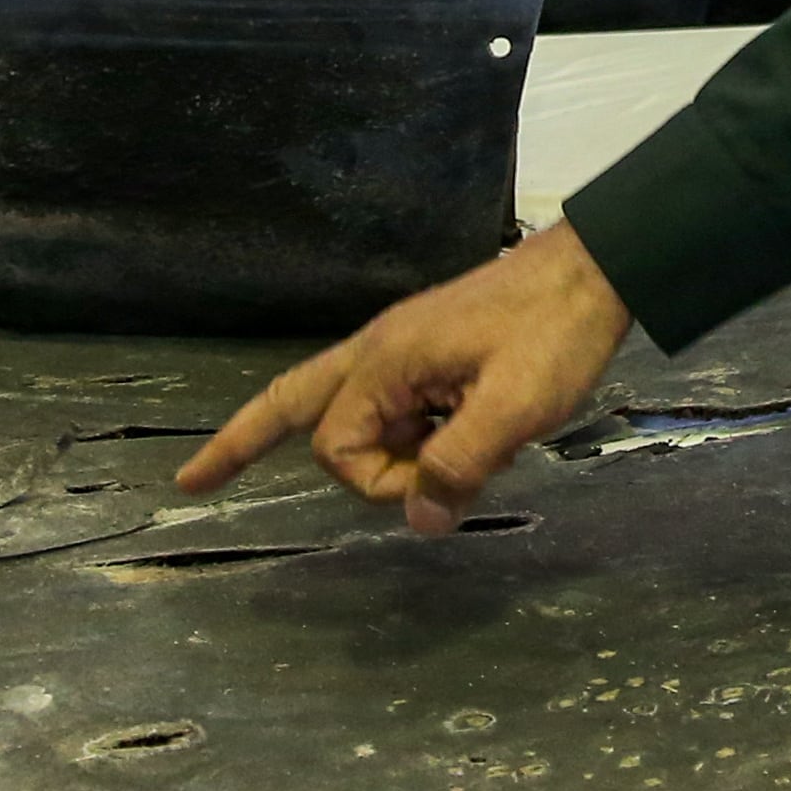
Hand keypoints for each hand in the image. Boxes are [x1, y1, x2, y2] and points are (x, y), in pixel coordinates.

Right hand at [174, 220, 633, 536]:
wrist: (598, 270)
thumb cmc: (554, 333)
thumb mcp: (514, 407)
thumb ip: (458, 465)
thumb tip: (416, 521)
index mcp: (387, 361)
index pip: (336, 447)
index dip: (375, 484)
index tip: (436, 489)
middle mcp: (380, 351)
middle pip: (290, 402)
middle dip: (244, 443)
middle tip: (192, 483)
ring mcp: (405, 349)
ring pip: (349, 409)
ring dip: (380, 454)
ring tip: (452, 469)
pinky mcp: (435, 352)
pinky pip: (398, 406)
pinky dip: (414, 437)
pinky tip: (466, 448)